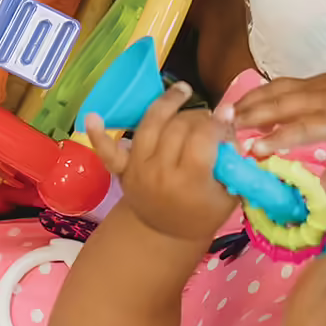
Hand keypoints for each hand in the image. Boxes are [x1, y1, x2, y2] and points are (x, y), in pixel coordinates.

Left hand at [83, 82, 233, 242]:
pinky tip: (93, 115)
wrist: (165, 235)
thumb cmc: (202, 214)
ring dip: (167, 103)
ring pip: (151, 124)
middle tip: (210, 118)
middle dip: (199, 115)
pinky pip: (107, 151)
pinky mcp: (121, 170)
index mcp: (190, 182)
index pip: (203, 138)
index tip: (227, 116)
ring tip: (183, 91)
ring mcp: (137, 170)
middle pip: (179, 127)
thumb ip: (233, 163)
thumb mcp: (228, 196)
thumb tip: (232, 126)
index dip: (217, 123)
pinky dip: (98, 134)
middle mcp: (160, 172)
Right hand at [229, 72, 325, 192]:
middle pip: (281, 104)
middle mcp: (322, 97)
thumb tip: (314, 200)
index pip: (301, 128)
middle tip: (222, 129)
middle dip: (251, 115)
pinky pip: (282, 83)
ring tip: (225, 115)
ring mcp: (316, 84)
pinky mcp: (314, 79)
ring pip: (277, 89)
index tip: (253, 151)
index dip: (276, 139)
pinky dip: (261, 92)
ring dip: (250, 100)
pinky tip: (245, 102)